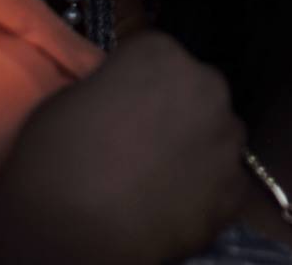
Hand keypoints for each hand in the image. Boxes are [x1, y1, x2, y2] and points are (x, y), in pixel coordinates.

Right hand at [0, 33, 246, 264]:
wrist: (75, 238)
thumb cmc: (54, 165)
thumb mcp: (63, 103)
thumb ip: (108, 87)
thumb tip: (121, 96)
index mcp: (160, 54)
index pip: (154, 53)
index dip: (135, 79)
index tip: (120, 102)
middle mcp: (206, 84)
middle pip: (194, 89)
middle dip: (173, 108)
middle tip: (140, 142)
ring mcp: (228, 136)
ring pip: (215, 133)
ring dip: (194, 147)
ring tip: (157, 178)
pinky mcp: (237, 185)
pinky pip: (223, 179)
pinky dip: (204, 190)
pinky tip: (171, 206)